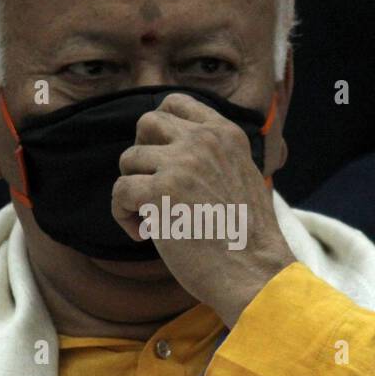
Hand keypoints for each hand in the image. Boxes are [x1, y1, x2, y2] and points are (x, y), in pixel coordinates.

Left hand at [112, 93, 295, 324]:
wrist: (254, 272)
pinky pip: (119, 191)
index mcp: (226, 134)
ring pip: (128, 159)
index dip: (159, 130)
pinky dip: (123, 215)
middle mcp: (203, 140)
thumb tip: (168, 154)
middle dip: (141, 154)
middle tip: (150, 187)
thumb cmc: (246, 238)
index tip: (161, 159)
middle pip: (147, 122)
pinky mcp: (160, 191)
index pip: (177, 103)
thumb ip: (212, 157)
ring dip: (131, 190)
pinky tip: (144, 235)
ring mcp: (182, 163)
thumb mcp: (241, 177)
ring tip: (150, 219)